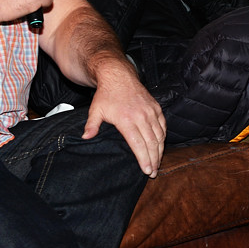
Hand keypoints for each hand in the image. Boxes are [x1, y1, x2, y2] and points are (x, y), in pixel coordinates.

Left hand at [83, 61, 166, 175]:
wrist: (118, 75)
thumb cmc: (106, 94)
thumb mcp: (95, 110)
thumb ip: (91, 125)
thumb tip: (85, 138)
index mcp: (126, 119)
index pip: (138, 144)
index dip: (144, 158)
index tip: (146, 170)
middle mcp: (141, 116)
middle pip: (151, 142)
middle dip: (154, 159)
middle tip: (153, 172)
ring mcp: (150, 111)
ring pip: (159, 135)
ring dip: (160, 150)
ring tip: (158, 163)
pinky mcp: (156, 108)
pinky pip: (163, 125)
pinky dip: (163, 137)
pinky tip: (161, 146)